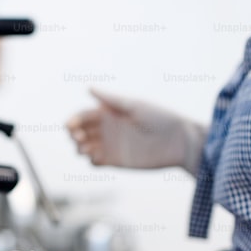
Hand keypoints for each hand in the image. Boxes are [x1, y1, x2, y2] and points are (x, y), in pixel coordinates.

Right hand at [66, 89, 206, 172]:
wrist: (179, 142)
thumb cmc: (160, 118)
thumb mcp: (135, 106)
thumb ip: (111, 100)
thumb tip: (89, 88)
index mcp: (109, 113)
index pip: (83, 116)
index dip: (74, 120)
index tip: (71, 125)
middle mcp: (107, 129)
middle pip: (79, 132)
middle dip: (73, 135)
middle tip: (78, 137)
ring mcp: (110, 146)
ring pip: (84, 148)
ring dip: (79, 149)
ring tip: (87, 149)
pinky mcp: (115, 161)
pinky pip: (95, 163)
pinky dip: (90, 161)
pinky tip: (98, 158)